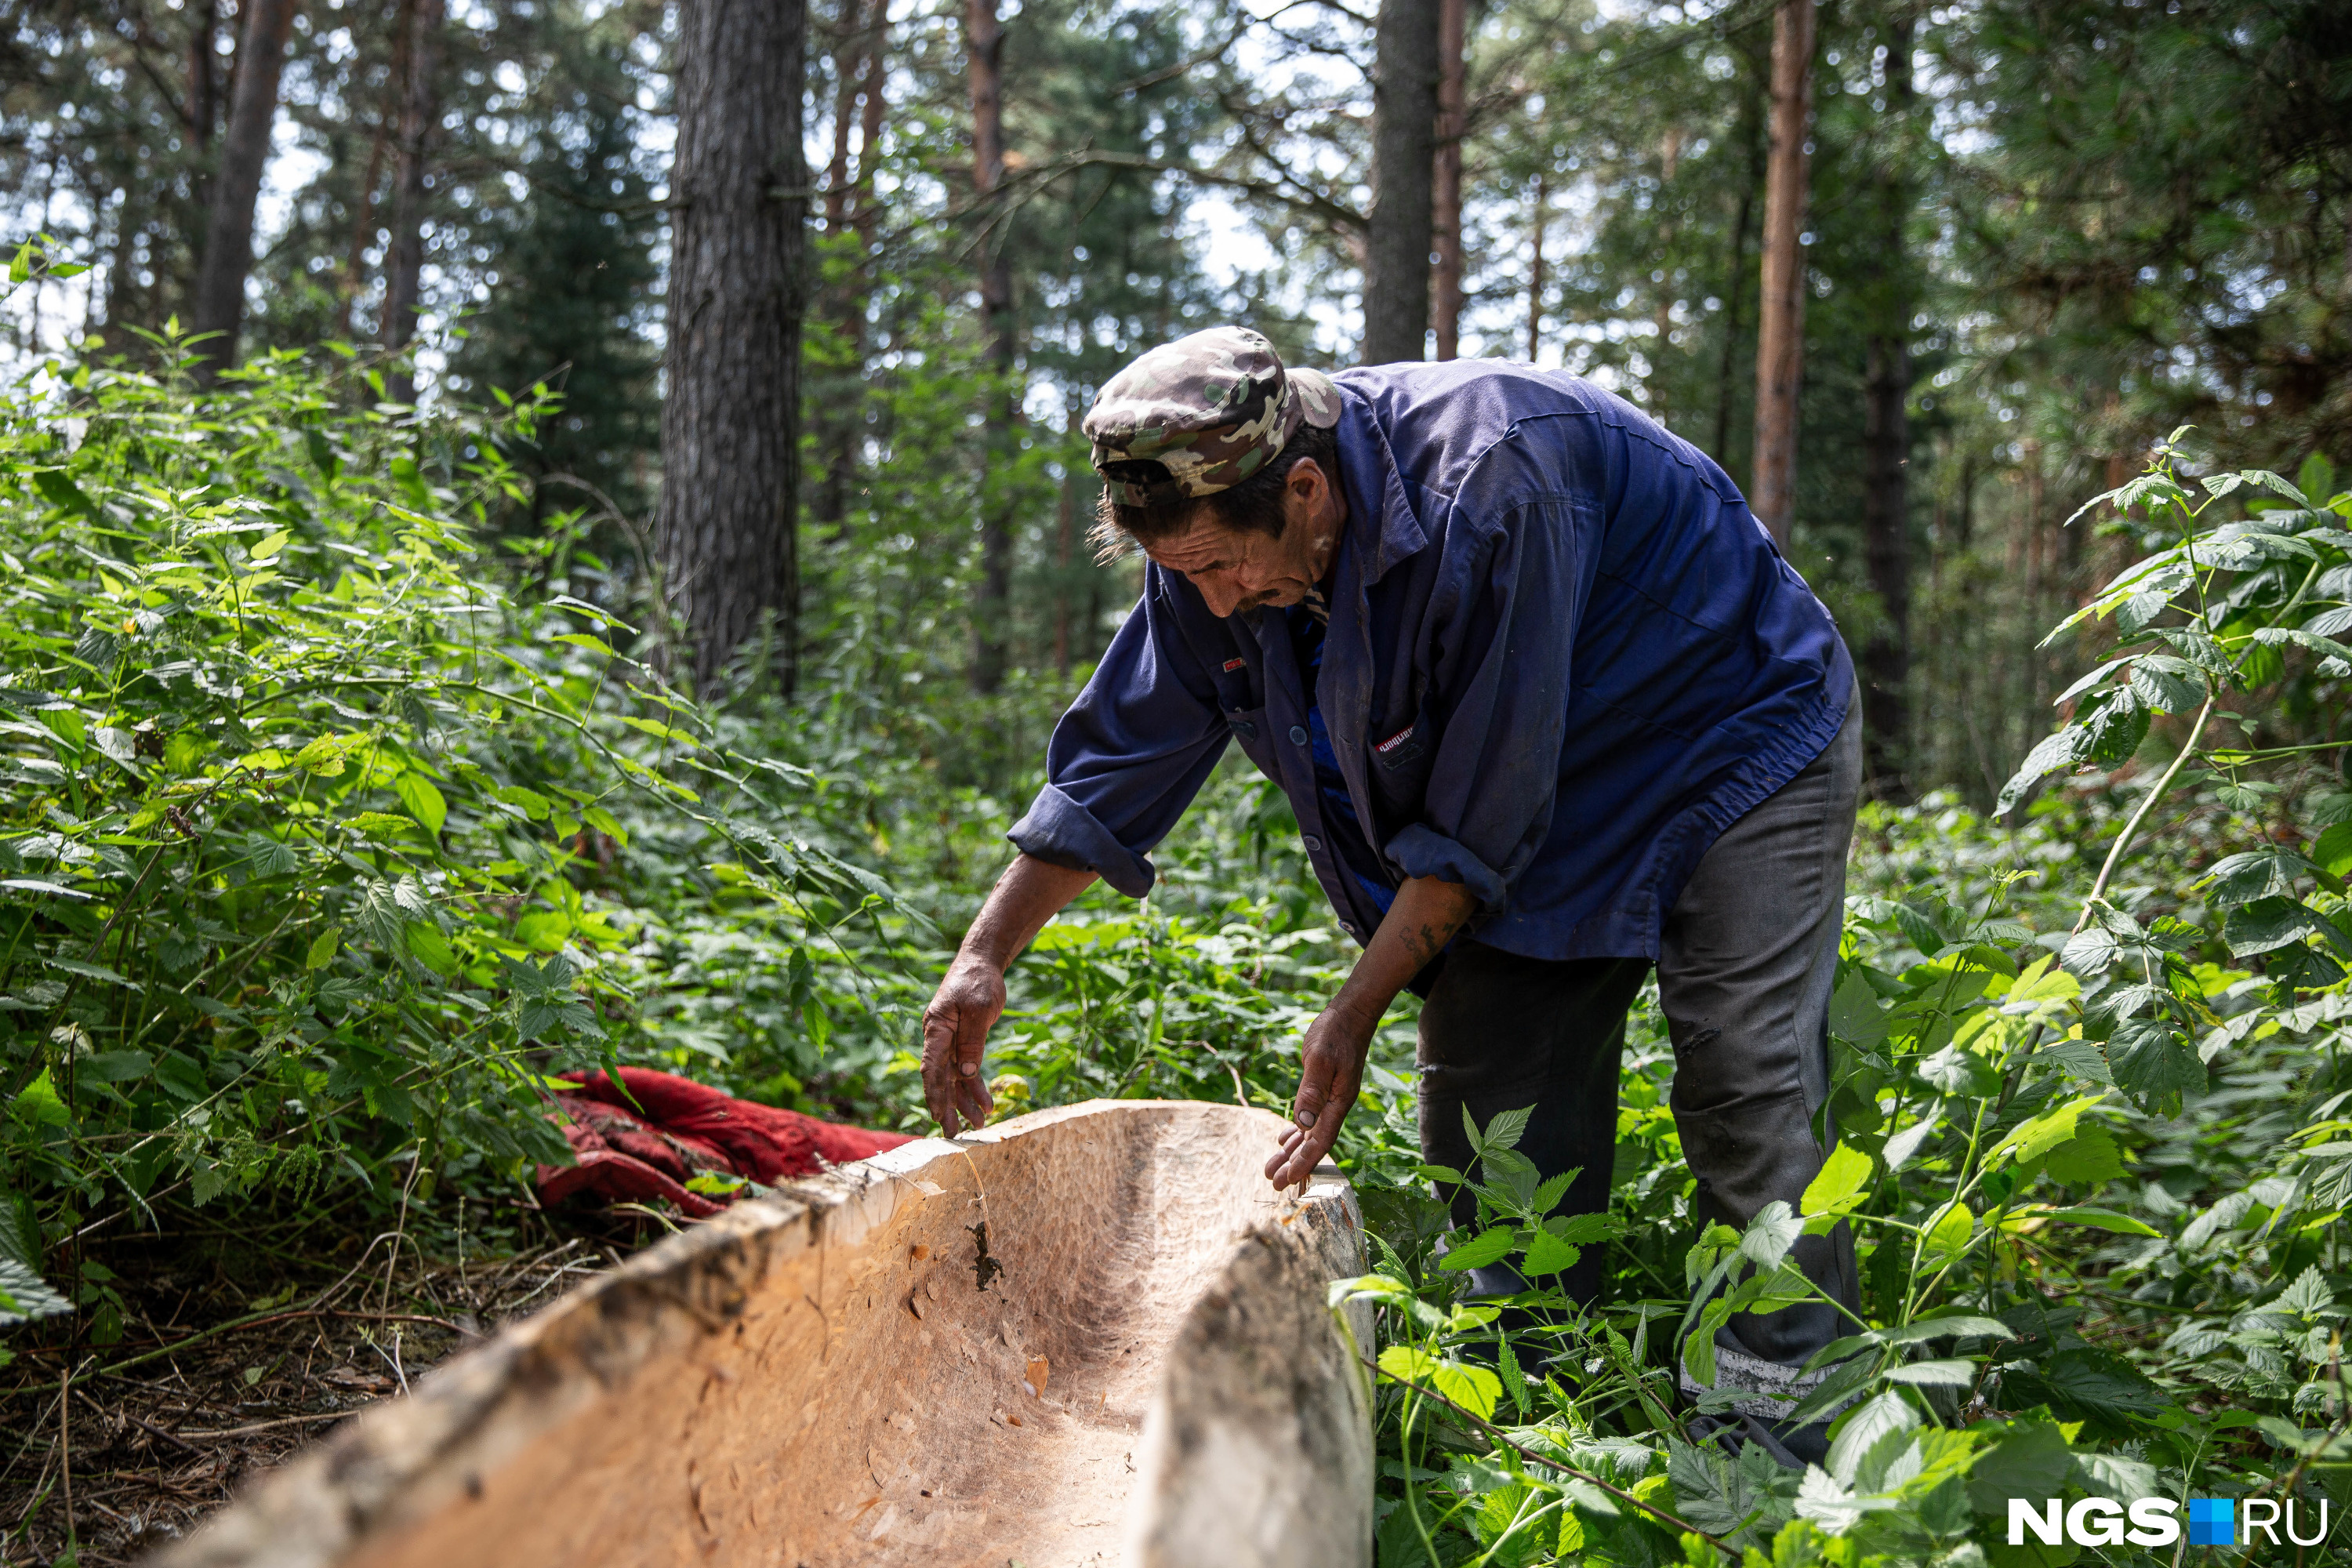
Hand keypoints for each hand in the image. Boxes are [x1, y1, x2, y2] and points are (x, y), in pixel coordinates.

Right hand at [921, 957, 1006, 1136]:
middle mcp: (939, 1038)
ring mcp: (950, 1042)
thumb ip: (972, 1042)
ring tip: (978, 1125)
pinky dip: (975, 1087)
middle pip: (940, 1078)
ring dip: (964, 1102)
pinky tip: (985, 1105)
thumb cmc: (978, 981)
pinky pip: (966, 1070)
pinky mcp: (963, 1043)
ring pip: (954, 1079)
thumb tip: (967, 1075)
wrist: (982, 963)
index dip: (934, 1092)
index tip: (937, 1115)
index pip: (931, 1066)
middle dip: (946, 1107)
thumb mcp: (979, 1009)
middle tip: (953, 1135)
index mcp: (937, 1028)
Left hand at [1263, 1000, 1374, 1190]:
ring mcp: (1330, 1098)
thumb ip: (1312, 1091)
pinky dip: (1297, 1132)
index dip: (1304, 1162)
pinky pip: (1309, 1118)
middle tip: (1274, 1183)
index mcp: (1337, 1102)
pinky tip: (1284, 1139)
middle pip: (1313, 1143)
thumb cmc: (1335, 1034)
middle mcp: (1335, 1105)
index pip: (1320, 1141)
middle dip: (1294, 1164)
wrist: (1350, 1015)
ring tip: (1273, 1168)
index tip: (1288, 1181)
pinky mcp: (1323, 1089)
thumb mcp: (1320, 1059)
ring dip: (1292, 1151)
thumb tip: (1302, 1124)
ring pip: (1309, 1133)